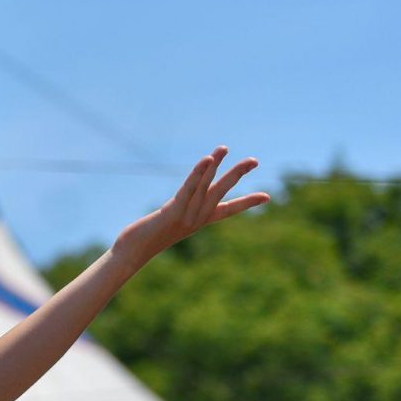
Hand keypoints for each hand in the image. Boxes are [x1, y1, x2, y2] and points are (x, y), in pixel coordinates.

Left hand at [114, 146, 269, 267]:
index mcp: (199, 221)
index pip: (228, 210)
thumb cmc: (146, 239)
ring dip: (214, 165)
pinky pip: (189, 189)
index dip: (247, 203)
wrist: (133, 253)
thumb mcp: (166, 225)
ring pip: (205, 186)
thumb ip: (175, 215)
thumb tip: (179, 208)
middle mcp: (197, 218)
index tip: (268, 197)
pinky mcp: (174, 211)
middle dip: (237, 175)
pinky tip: (207, 159)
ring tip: (223, 148)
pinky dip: (199, 173)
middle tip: (254, 160)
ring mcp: (187, 215)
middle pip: (221, 192)